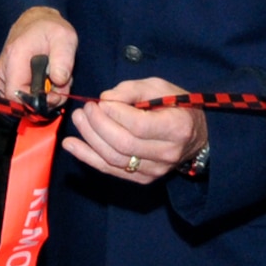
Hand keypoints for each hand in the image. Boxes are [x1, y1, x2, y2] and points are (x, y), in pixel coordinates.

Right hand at [0, 6, 76, 108]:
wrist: (36, 20)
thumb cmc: (50, 28)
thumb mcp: (65, 38)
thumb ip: (63, 60)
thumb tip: (58, 81)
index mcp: (15, 57)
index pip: (15, 94)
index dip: (36, 101)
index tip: (55, 95)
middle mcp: (3, 67)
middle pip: (18, 99)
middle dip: (42, 99)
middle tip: (61, 85)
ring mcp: (1, 73)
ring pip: (18, 98)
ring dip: (39, 96)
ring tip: (54, 79)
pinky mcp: (4, 76)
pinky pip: (17, 93)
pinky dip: (32, 92)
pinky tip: (45, 80)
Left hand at [63, 77, 207, 185]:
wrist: (194, 136)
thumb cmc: (175, 106)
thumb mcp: (159, 87)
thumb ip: (132, 90)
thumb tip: (105, 99)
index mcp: (177, 128)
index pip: (138, 125)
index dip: (114, 113)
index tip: (100, 102)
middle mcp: (168, 153)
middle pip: (123, 144)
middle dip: (97, 125)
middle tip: (85, 109)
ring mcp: (156, 169)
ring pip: (114, 159)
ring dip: (89, 139)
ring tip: (78, 120)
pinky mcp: (143, 178)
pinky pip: (110, 170)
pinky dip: (87, 157)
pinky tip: (71, 145)